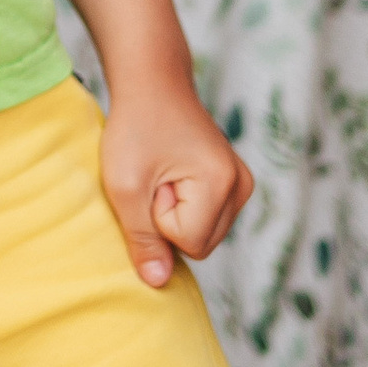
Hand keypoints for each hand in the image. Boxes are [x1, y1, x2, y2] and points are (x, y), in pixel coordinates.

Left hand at [101, 84, 252, 288]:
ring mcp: (242, 185)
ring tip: (161, 174)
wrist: (152, 84)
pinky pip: (205, 221)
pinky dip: (184, 207)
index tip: (151, 181)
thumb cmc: (135, 127)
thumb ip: (142, 238)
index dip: (158, 220)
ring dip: (175, 215)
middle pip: (200, 245)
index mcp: (223, 183)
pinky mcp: (234, 184)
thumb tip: (158, 283)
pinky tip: (172, 175)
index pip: (188, 243)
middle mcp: (242, 186)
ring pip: (203, 236)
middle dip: (168, 222)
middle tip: (154, 179)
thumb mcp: (125, 185)